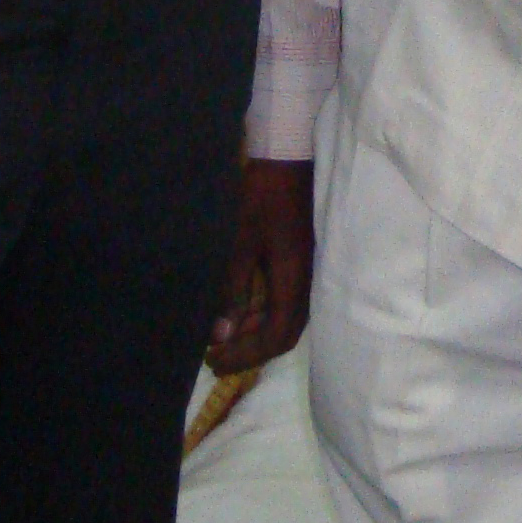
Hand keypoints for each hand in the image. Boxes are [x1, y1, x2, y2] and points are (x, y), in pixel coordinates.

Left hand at [204, 159, 314, 372]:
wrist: (290, 161)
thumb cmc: (263, 199)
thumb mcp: (241, 245)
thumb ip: (233, 291)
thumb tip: (223, 334)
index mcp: (293, 283)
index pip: (274, 338)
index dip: (245, 355)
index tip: (214, 361)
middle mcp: (306, 286)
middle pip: (283, 335)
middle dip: (249, 351)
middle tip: (215, 357)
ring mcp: (307, 275)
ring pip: (285, 321)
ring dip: (255, 334)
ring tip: (222, 338)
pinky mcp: (302, 265)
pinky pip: (286, 303)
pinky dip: (262, 315)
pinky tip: (240, 313)